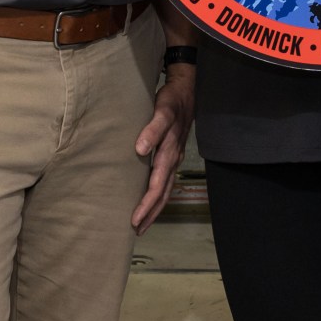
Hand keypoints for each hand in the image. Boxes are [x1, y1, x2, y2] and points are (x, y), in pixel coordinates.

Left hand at [131, 63, 194, 234]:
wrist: (187, 90)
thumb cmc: (171, 100)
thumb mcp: (162, 110)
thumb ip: (152, 129)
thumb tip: (140, 149)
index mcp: (170, 153)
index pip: (157, 186)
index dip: (146, 204)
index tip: (134, 219)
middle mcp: (174, 159)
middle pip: (163, 193)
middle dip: (150, 213)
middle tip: (136, 230)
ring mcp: (175, 158)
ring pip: (166, 189)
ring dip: (155, 208)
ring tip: (142, 224)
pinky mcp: (173, 154)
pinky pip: (167, 180)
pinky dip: (159, 194)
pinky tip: (151, 199)